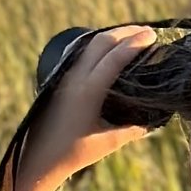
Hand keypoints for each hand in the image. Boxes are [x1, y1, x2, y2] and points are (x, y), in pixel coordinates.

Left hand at [17, 23, 161, 190]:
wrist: (36, 158)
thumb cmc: (72, 153)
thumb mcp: (108, 143)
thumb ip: (133, 130)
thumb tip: (154, 121)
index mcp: (88, 91)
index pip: (115, 57)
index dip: (135, 43)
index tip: (153, 35)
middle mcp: (75, 78)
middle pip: (102, 42)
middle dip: (126, 32)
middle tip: (148, 32)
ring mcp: (65, 76)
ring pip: (90, 45)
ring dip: (112, 36)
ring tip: (132, 36)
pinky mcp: (59, 80)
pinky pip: (82, 53)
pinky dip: (99, 45)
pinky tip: (108, 49)